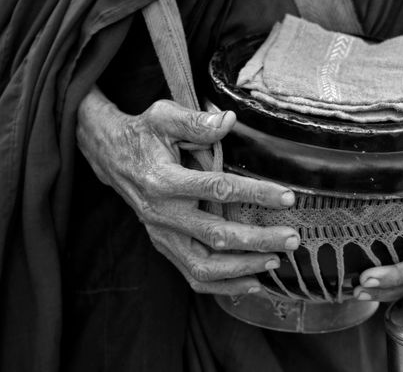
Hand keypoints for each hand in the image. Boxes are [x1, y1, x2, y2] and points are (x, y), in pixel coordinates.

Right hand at [76, 86, 299, 295]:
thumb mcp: (162, 117)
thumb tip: (229, 119)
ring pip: (204, 266)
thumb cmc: (142, 135)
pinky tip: (252, 283)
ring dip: (243, 268)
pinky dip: (223, 286)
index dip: (254, 194)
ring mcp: (162, 235)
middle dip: (258, 240)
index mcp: (163, 181)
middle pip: (216, 235)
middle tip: (292, 239)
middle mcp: (162, 214)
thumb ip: (194, 121)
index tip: (286, 197)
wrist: (111, 157)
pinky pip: (193, 276)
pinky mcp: (164, 245)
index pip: (217, 190)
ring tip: (276, 262)